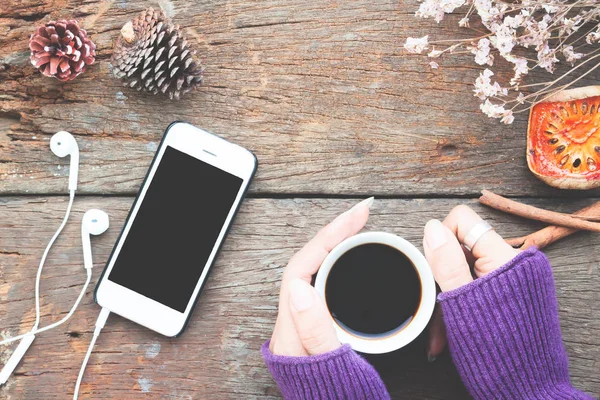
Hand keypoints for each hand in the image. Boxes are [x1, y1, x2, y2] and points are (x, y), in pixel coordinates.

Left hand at [269, 198, 371, 355]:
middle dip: (334, 233)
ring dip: (336, 246)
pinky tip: (355, 262)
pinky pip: (324, 287)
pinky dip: (340, 267)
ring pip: (315, 273)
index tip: (358, 215)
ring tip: (359, 229)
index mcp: (290, 331)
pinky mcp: (315, 332)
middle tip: (362, 214)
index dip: (330, 236)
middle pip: (308, 264)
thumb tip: (301, 285)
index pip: (304, 266)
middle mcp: (290, 326)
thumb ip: (314, 332)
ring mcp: (302, 328)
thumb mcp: (330, 371)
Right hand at [425, 205, 519, 359]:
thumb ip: (446, 263)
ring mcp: (513, 281)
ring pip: (464, 272)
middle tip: (434, 306)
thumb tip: (432, 227)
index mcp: (504, 258)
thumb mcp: (461, 305)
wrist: (526, 393)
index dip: (440, 239)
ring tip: (439, 331)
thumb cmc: (497, 355)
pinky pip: (475, 289)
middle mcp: (513, 263)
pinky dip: (459, 307)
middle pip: (461, 248)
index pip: (463, 221)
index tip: (434, 268)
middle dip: (441, 276)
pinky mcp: (511, 296)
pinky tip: (447, 332)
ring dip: (447, 298)